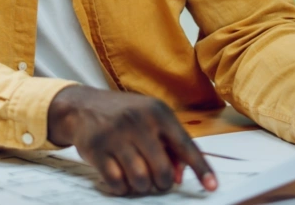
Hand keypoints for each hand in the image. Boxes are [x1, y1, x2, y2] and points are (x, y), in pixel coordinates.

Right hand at [47, 86, 216, 195]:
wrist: (81, 105)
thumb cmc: (124, 115)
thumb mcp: (150, 119)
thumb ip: (170, 145)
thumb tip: (180, 177)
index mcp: (158, 112)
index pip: (185, 145)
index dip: (201, 168)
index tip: (212, 186)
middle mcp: (138, 121)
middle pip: (162, 171)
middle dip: (162, 183)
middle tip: (157, 180)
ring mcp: (115, 134)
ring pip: (141, 180)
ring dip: (142, 187)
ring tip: (137, 178)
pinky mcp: (96, 148)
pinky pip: (117, 183)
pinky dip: (122, 188)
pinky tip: (120, 178)